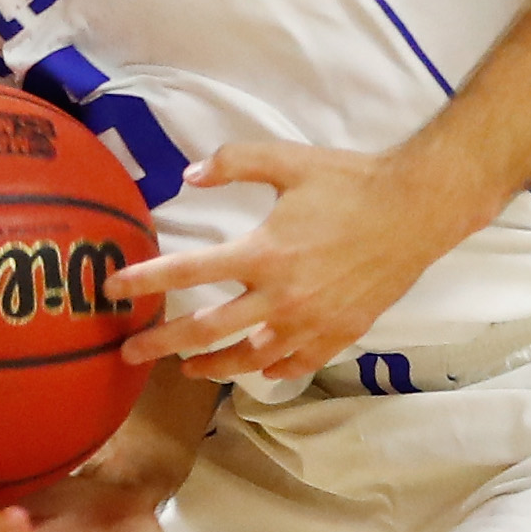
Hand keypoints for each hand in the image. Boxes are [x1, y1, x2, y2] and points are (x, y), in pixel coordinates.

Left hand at [109, 138, 468, 383]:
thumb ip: (233, 162)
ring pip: (247, 360)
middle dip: (161, 345)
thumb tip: (187, 176)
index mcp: (263, 253)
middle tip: (130, 354)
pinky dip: (269, 371)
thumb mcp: (288, 160)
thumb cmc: (351, 182)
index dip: (144, 281)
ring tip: (187, 369)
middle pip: (205, 331)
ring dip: (210, 367)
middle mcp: (280, 298)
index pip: (188, 271)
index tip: (113, 289)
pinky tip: (256, 370)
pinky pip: (293, 365)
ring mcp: (309, 323)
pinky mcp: (338, 335)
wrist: (417, 210)